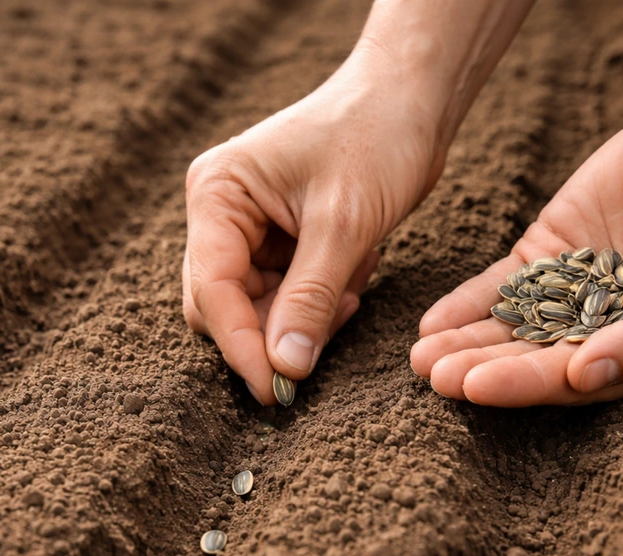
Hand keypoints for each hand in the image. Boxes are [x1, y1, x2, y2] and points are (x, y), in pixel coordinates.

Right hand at [183, 42, 441, 402]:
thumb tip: (285, 369)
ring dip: (304, 315)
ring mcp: (245, 227)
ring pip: (255, 308)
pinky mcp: (275, 240)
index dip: (241, 345)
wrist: (411, 99)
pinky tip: (354, 271)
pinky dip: (319, 300)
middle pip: (222, 305)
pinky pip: (283, 295)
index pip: (211, 289)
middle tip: (329, 331)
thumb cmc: (376, 137)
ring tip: (352, 283)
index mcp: (217, 194)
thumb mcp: (344, 225)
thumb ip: (310, 300)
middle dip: (274, 329)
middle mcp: (219, 212)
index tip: (276, 390)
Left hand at [411, 97, 622, 405]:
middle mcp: (600, 332)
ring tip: (420, 357)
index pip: (570, 381)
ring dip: (465, 343)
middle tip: (433, 376)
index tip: (474, 387)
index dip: (522, 385)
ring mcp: (570, 294)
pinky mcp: (548, 255)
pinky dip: (468, 303)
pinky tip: (432, 321)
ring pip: (509, 328)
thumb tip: (585, 378)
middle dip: (481, 369)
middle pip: (530, 359)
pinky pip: (501, 286)